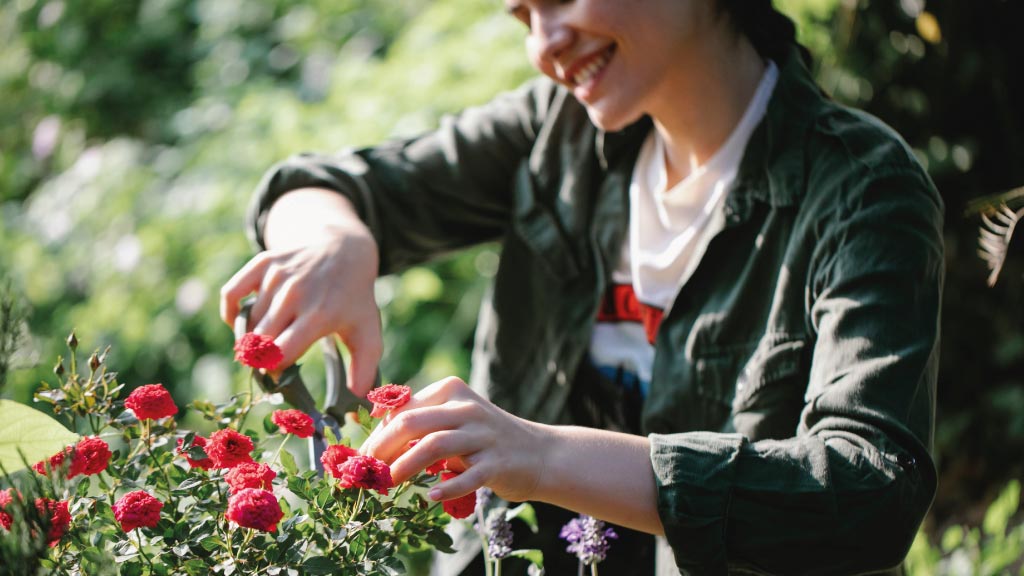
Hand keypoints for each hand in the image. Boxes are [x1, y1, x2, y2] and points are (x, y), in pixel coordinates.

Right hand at [220, 190, 381, 396]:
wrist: (344, 250)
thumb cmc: (354, 299)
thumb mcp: (367, 333)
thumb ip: (364, 371)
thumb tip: (356, 406)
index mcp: (320, 315)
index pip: (281, 353)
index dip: (274, 371)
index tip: (279, 377)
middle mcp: (296, 294)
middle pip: (259, 341)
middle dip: (260, 359)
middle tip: (269, 364)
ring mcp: (278, 276)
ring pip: (247, 322)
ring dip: (250, 338)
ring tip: (264, 345)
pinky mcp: (264, 263)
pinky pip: (231, 294)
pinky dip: (231, 313)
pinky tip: (243, 323)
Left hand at [360, 377, 547, 502]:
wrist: (539, 454)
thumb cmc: (484, 439)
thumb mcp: (455, 420)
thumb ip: (422, 424)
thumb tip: (375, 442)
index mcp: (452, 390)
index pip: (404, 408)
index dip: (378, 433)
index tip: (363, 457)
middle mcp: (468, 408)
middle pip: (412, 422)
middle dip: (383, 447)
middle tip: (368, 470)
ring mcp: (484, 435)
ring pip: (434, 445)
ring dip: (405, 466)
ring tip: (388, 483)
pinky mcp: (497, 462)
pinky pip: (467, 476)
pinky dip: (447, 487)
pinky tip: (431, 496)